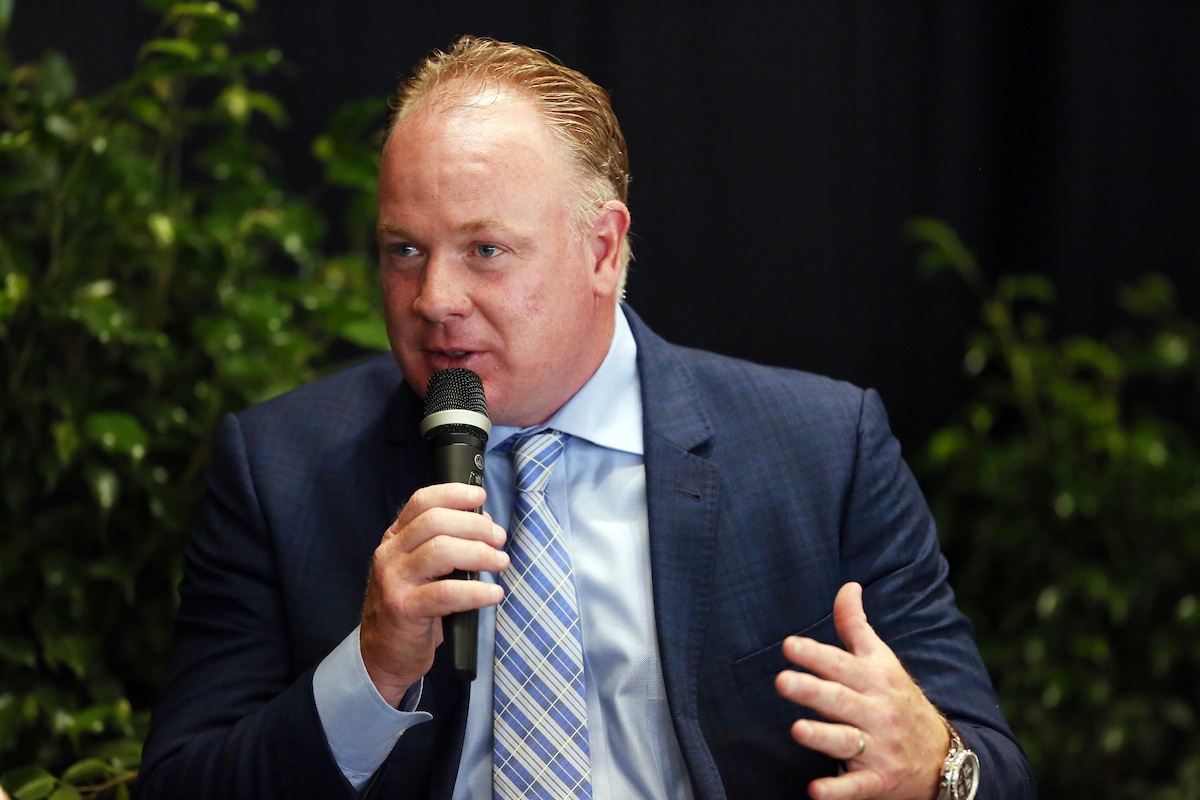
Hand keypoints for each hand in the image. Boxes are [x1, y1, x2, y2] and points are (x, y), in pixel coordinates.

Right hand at [360, 483, 508, 705]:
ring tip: (500, 563)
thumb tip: (484, 525)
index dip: (453, 494)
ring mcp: (394, 580)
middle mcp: (390, 554)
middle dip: (475, 526)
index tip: (480, 497)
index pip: (422, 501)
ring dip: (479, 554)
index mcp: (395, 538)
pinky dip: (476, 592)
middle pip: (435, 522)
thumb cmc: (412, 607)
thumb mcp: (422, 570)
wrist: (383, 654)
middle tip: (499, 539)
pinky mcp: (404, 609)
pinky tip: (493, 594)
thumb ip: (446, 544)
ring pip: (441, 551)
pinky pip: (446, 593)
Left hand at [775, 582, 948, 799]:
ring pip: (848, 741)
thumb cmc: (900, 700)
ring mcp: (880, 748)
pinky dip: (838, 791)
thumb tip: (847, 585)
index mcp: (875, 681)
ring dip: (823, 736)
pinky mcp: (879, 782)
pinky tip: (815, 791)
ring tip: (797, 730)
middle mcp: (877, 712)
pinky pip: (857, 787)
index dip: (816, 654)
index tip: (789, 645)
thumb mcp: (882, 661)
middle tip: (781, 681)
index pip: (842, 664)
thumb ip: (856, 626)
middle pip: (841, 700)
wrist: (945, 757)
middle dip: (812, 690)